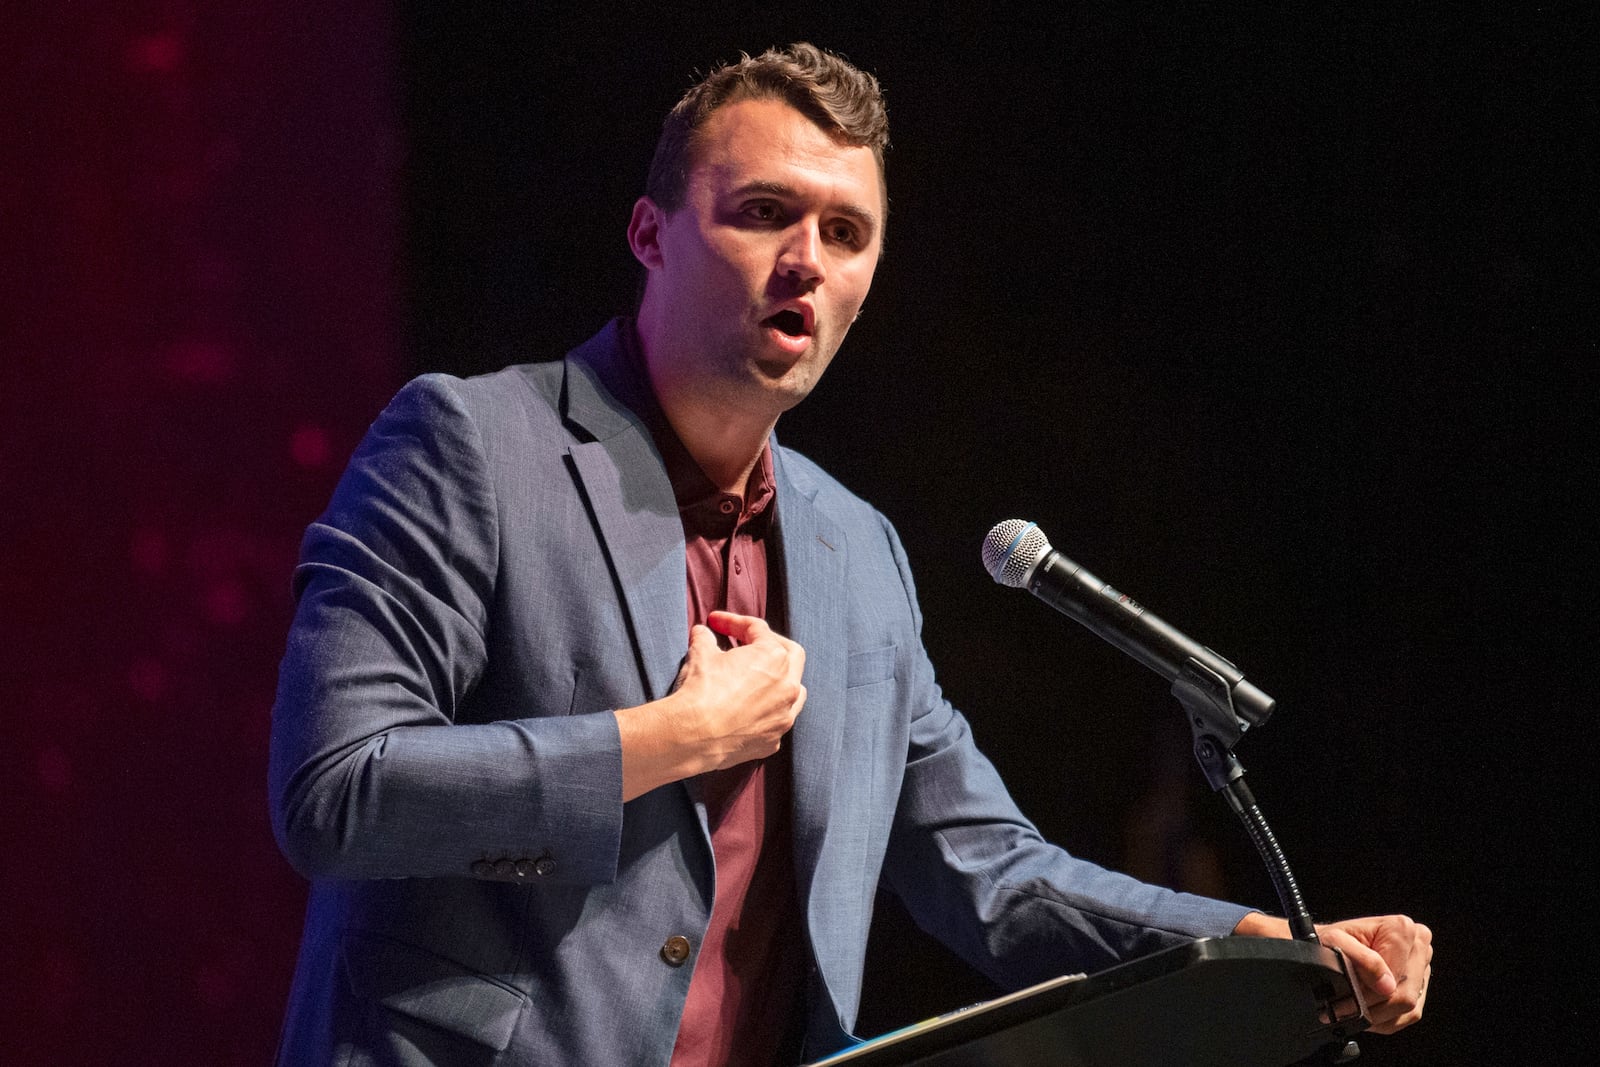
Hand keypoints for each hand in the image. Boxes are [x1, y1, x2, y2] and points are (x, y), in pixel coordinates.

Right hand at [615, 612, 804, 798]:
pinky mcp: (773, 741)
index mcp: (774, 657)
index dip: (732, 622)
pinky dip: (767, 712)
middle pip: (791, 655)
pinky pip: (777, 720)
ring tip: (759, 677)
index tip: (714, 622)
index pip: (757, 630)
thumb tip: (702, 633)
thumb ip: (705, 638)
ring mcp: (784, 716)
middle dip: (771, 644)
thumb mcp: (700, 654)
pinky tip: (750, 711)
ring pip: (794, 691)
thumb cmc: (701, 691)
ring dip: (779, 680)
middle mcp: (788, 686)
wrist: (693, 736)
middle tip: (749, 642)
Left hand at [1316, 915, 1432, 1033]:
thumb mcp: (1335, 941)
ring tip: (1353, 1006)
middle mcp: (1419, 947)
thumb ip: (1362, 959)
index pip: (1397, 974)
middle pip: (1405, 994)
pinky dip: (1384, 1018)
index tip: (1351, 992)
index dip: (1372, 989)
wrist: (1329, 948)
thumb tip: (1386, 985)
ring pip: (1408, 1008)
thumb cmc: (1332, 942)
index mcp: (1403, 929)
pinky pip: (1407, 1016)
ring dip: (1378, 1014)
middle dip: (1373, 1003)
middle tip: (1347, 1004)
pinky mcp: (1420, 990)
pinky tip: (1367, 1008)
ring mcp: (1421, 969)